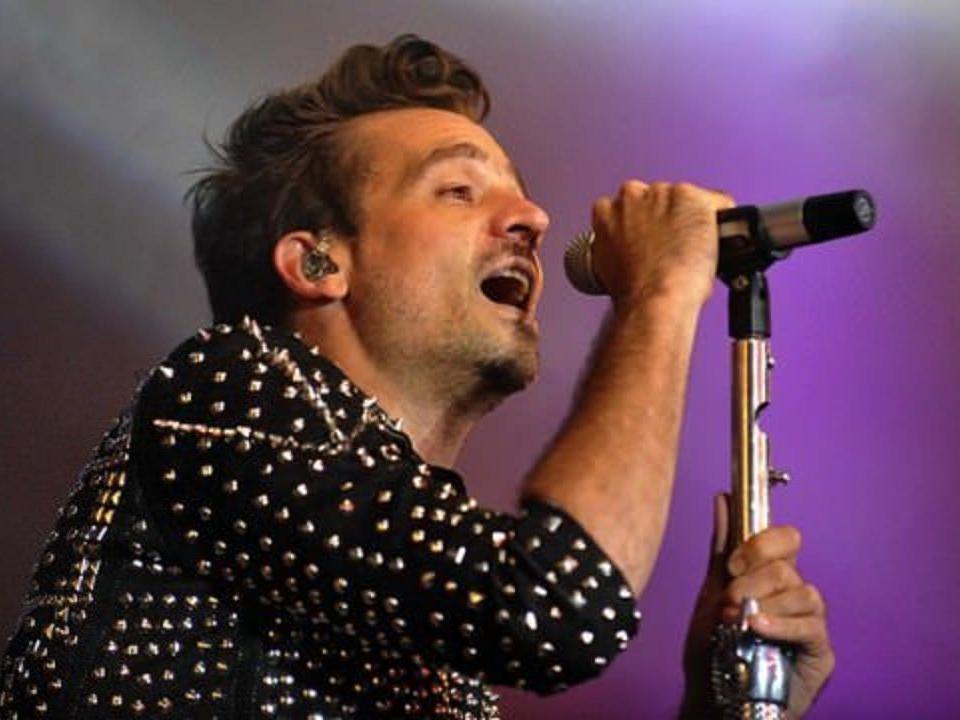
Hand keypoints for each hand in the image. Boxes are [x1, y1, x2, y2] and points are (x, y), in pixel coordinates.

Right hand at [590, 181, 734, 308]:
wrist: (654, 299)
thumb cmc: (634, 291)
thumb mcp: (609, 265)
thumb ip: (618, 244)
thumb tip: (633, 246)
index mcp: (606, 211)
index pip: (629, 205)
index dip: (643, 222)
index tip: (651, 236)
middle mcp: (632, 196)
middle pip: (656, 197)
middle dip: (665, 216)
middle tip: (673, 244)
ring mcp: (663, 195)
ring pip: (685, 199)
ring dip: (690, 217)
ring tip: (693, 248)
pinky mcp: (693, 198)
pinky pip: (719, 203)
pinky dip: (722, 220)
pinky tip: (716, 240)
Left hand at [680, 495, 834, 718]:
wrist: (711, 695)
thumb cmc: (713, 646)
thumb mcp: (712, 591)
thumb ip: (722, 547)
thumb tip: (723, 497)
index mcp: (773, 576)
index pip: (786, 539)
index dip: (761, 544)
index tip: (732, 565)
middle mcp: (795, 595)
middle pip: (787, 567)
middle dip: (750, 582)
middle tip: (727, 603)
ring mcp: (810, 623)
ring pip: (804, 593)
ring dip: (763, 604)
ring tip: (738, 622)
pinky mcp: (820, 652)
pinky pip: (812, 626)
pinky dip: (781, 624)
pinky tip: (757, 628)